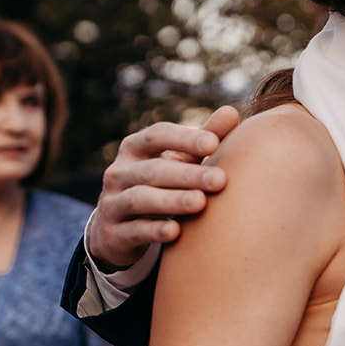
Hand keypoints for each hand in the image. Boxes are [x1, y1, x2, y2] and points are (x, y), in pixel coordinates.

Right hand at [86, 106, 240, 270]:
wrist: (119, 229)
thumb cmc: (160, 184)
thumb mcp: (180, 160)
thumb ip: (204, 138)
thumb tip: (232, 111)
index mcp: (135, 148)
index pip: (157, 135)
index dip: (184, 138)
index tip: (214, 143)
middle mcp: (119, 172)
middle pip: (152, 170)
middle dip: (187, 174)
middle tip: (220, 180)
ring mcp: (112, 203)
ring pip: (139, 199)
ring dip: (171, 200)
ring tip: (200, 202)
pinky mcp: (113, 234)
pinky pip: (132, 231)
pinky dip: (152, 231)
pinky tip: (175, 232)